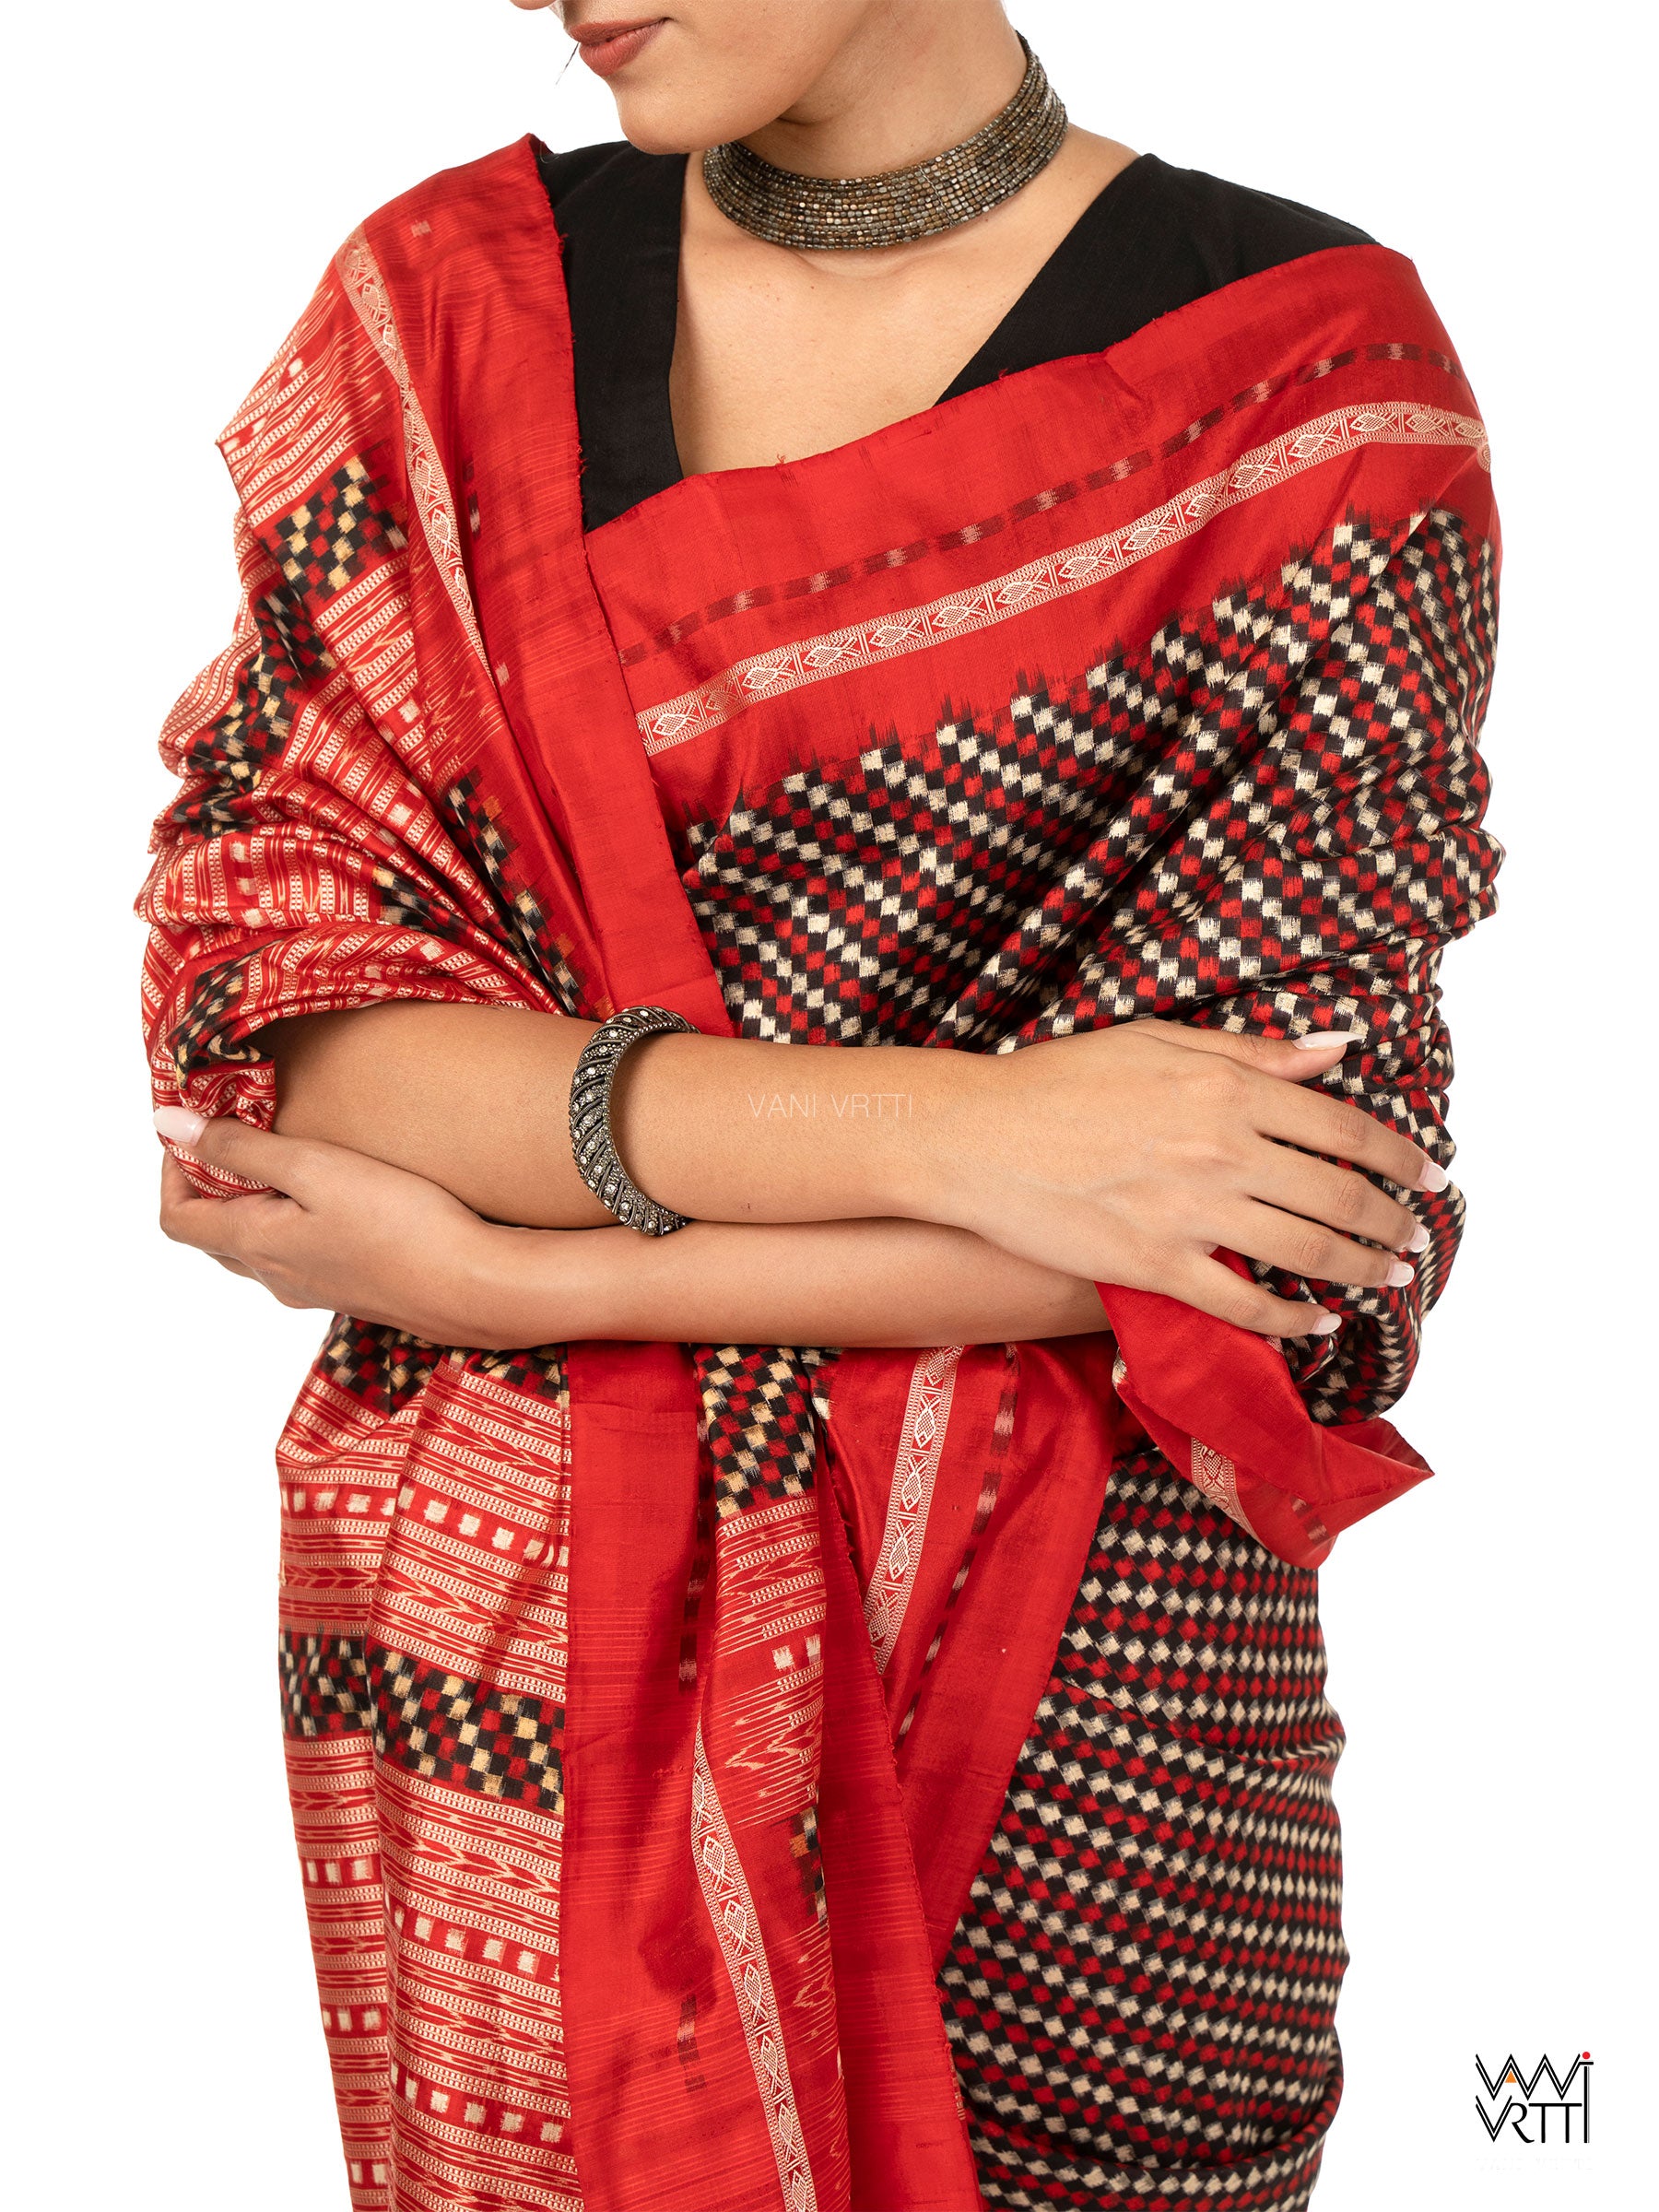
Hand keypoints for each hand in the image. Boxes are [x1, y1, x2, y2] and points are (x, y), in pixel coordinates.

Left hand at [155, 1107, 556, 1346]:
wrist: (477, 1289)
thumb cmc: (400, 1225)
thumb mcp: (313, 1169)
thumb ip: (240, 1146)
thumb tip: (166, 1123)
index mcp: (256, 1245)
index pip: (178, 1218)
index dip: (172, 1171)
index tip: (195, 1129)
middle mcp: (276, 1277)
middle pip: (215, 1234)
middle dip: (213, 1184)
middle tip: (238, 1136)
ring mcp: (315, 1290)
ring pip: (260, 1247)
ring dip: (257, 1204)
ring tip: (291, 1160)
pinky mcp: (353, 1290)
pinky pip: (302, 1257)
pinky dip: (297, 1223)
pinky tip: (339, 1199)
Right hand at [924, 1023, 1442, 1337]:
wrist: (974, 1135)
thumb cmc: (1058, 1080)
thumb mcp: (1158, 1041)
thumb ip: (1254, 1052)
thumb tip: (1336, 1050)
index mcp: (1228, 1087)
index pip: (1347, 1126)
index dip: (1403, 1155)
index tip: (1431, 1172)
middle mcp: (1223, 1149)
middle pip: (1341, 1195)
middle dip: (1392, 1221)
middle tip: (1414, 1236)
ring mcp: (1191, 1211)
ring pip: (1308, 1252)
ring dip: (1362, 1269)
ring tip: (1387, 1276)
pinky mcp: (1154, 1264)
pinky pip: (1244, 1302)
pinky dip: (1291, 1319)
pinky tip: (1315, 1322)